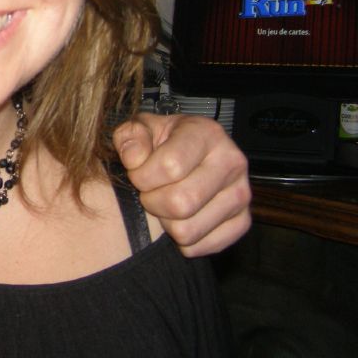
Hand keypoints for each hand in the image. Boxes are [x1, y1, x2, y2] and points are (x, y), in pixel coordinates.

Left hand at [114, 112, 250, 256]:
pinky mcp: (243, 221)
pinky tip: (180, 219)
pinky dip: (185, 241)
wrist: (185, 154)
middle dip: (152, 203)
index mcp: (206, 133)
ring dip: (166, 223)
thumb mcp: (139, 129)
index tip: (137, 174)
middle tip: (149, 193)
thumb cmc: (160, 143)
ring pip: (189, 230)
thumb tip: (135, 159)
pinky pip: (206, 246)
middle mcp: (231, 162)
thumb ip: (131, 138)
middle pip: (181, 203)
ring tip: (164, 204)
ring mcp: (241, 193)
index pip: (170, 166)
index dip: (142, 177)